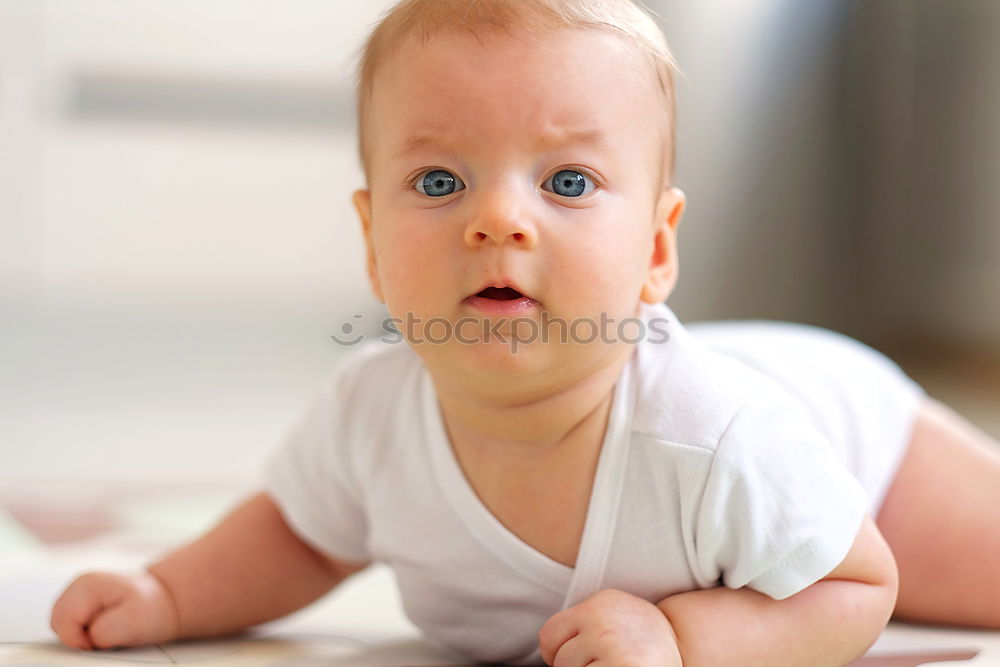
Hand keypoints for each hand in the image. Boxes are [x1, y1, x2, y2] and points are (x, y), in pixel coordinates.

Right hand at [50, 571, 179, 649]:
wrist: (163, 600)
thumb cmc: (151, 608)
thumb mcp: (133, 622)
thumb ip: (103, 632)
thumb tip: (85, 640)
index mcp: (87, 586)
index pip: (62, 623)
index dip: (80, 640)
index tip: (101, 640)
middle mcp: (77, 586)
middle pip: (57, 624)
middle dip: (78, 637)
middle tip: (106, 635)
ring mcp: (76, 594)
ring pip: (61, 626)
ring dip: (80, 635)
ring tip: (107, 630)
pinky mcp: (80, 604)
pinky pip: (70, 626)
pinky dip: (84, 632)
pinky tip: (103, 628)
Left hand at [538, 589, 682, 666]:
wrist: (685, 650)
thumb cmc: (644, 648)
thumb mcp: (613, 622)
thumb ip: (583, 625)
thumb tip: (547, 650)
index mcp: (600, 603)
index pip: (549, 635)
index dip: (561, 654)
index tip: (588, 656)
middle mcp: (602, 620)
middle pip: (559, 659)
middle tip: (613, 662)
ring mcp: (611, 645)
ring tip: (619, 666)